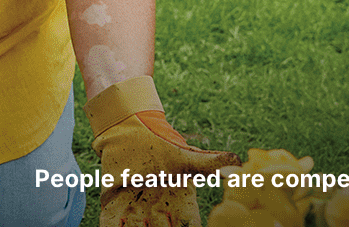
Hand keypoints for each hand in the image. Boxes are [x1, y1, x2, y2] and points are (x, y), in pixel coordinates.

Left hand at [89, 76, 237, 226]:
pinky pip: (111, 222)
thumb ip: (210, 163)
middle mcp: (158, 210)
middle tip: (157, 226)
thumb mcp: (187, 157)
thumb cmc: (162, 145)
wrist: (130, 132)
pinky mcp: (113, 202)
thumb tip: (238, 162)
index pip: (188, 224)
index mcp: (179, 203)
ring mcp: (135, 208)